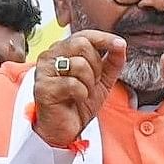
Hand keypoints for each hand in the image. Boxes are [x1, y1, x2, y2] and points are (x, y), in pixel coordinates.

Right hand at [28, 30, 124, 151]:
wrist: (66, 129)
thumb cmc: (79, 103)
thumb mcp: (102, 79)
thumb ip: (112, 61)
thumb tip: (120, 44)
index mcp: (62, 50)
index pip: (84, 35)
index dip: (104, 38)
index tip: (119, 44)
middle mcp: (49, 56)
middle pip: (81, 44)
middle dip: (95, 65)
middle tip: (93, 81)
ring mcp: (44, 71)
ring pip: (78, 64)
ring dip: (89, 82)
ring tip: (83, 92)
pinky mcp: (43, 88)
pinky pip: (72, 83)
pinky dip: (81, 94)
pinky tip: (75, 99)